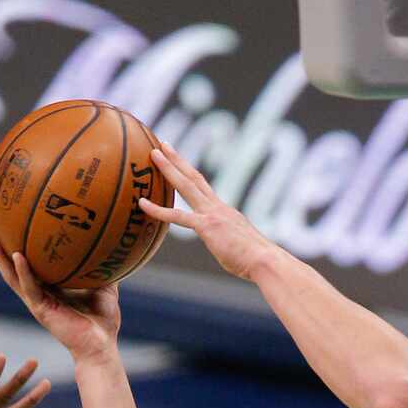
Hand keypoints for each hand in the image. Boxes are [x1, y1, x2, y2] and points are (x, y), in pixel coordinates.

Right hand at [0, 227, 122, 364]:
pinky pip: (29, 287)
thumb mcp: (106, 287)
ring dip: (0, 255)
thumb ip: (104, 269)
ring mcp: (37, 301)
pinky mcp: (41, 310)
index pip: (29, 262)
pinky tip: (17, 255)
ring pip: (11, 275)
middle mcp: (39, 292)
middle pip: (12, 265)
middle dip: (0, 245)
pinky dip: (23, 271)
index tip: (12, 222)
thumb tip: (115, 247)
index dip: (18, 244)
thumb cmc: (103, 321)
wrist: (101, 345)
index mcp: (50, 287)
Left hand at [141, 141, 274, 281]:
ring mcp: (212, 214)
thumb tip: (228, 250)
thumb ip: (228, 243)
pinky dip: (158, 209)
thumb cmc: (256, 261)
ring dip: (169, 168)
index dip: (190, 174)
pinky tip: (142, 203)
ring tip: (154, 153)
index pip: (204, 188)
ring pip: (186, 185)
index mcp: (225, 212)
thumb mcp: (239, 248)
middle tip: (163, 145)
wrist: (265, 261)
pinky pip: (177, 216)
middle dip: (178, 160)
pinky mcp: (207, 226)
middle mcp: (218, 207)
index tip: (180, 163)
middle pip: (194, 177)